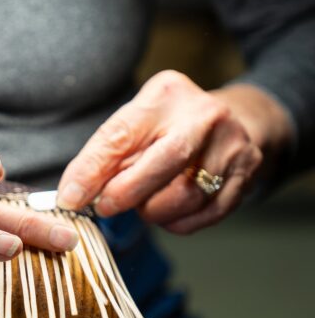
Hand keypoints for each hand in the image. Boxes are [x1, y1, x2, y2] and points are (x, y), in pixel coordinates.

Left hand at [56, 70, 288, 233]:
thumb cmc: (168, 128)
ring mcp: (232, 145)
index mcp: (166, 94)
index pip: (122, 134)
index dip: (91, 170)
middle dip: (126, 193)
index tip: (70, 197)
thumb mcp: (134, 125)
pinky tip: (166, 213)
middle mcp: (206, 116)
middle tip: (104, 207)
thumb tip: (72, 195)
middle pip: (164, 162)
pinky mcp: (247, 175)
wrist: (234, 123)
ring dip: (152, 211)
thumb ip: (105, 156)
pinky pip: (204, 215)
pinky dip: (176, 222)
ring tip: (143, 203)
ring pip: (184, 196)